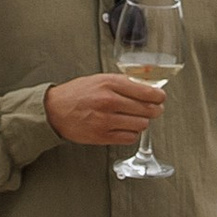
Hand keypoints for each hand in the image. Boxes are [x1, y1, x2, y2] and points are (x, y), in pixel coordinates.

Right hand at [45, 70, 167, 147]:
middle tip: (154, 109)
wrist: (55, 110)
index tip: (161, 98)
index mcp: (110, 84)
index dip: (159, 96)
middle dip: (154, 110)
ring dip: (142, 122)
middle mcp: (109, 102)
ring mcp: (106, 120)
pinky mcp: (102, 136)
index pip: (147, 92)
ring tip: (136, 117)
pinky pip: (129, 138)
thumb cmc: (77, 93)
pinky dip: (132, 133)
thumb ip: (123, 82)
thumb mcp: (100, 79)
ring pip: (141, 125)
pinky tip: (126, 127)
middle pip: (147, 110)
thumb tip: (148, 87)